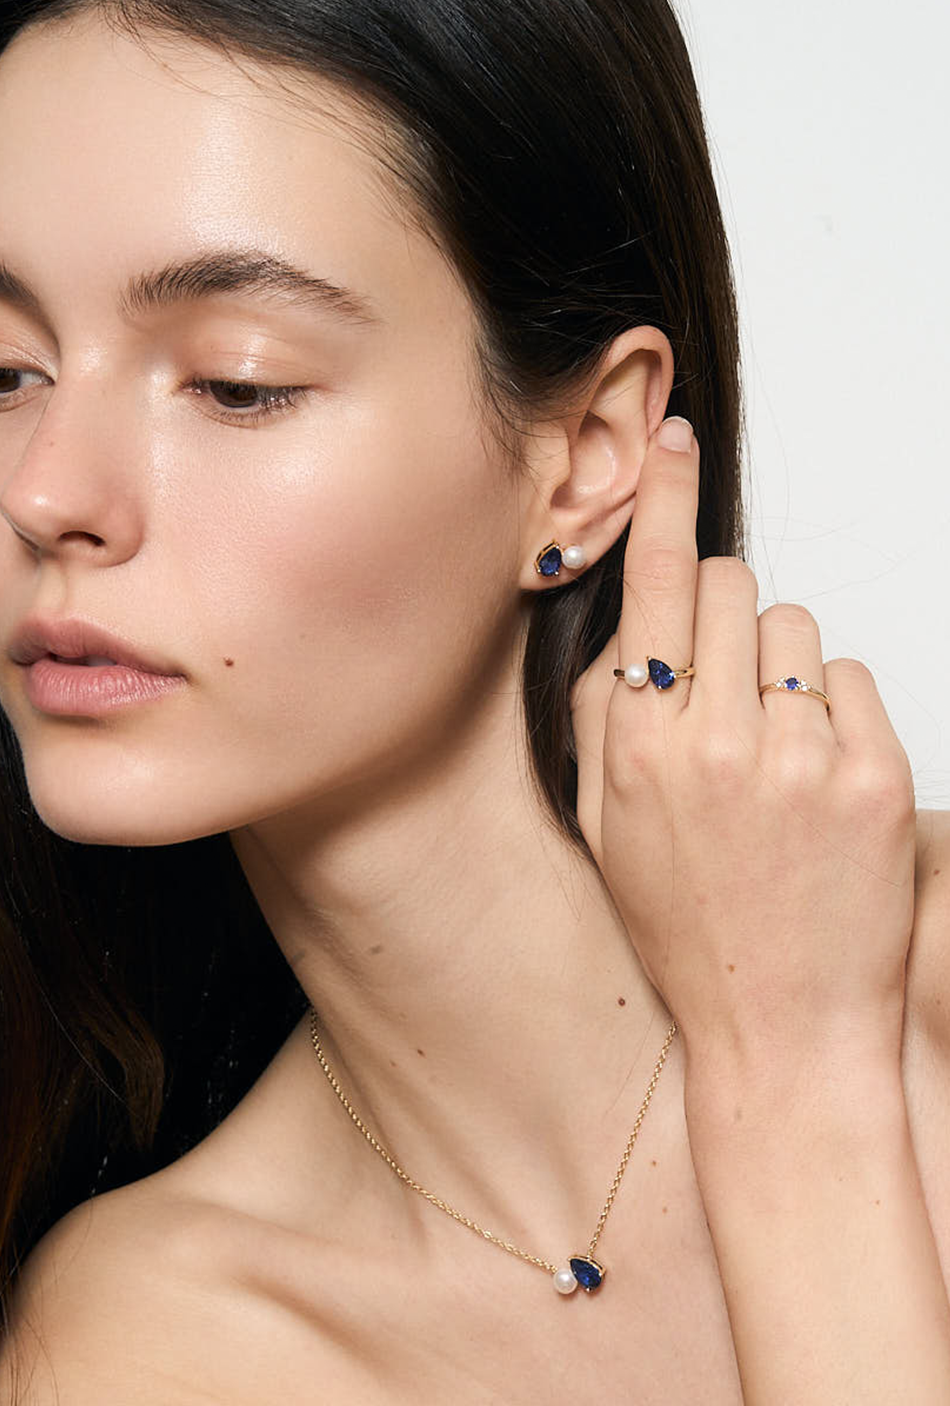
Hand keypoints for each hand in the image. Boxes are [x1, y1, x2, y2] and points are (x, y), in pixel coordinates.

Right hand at [569, 417, 916, 1064]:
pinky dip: (832, 710)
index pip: (653, 585)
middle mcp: (720, 741)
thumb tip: (626, 625)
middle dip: (719, 610)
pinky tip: (814, 776)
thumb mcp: (605, 829)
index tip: (672, 441)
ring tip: (770, 748)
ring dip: (778, 666)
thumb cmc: (688, 931)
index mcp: (642, 747)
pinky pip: (852, 679)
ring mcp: (804, 757)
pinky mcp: (877, 776)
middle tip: (719, 681)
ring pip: (794, 629)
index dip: (661, 501)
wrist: (783, 1027)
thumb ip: (602, 717)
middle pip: (728, 585)